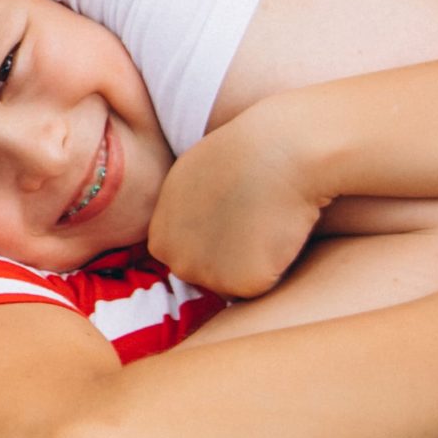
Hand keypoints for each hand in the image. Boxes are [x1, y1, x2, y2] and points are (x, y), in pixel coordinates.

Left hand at [150, 97, 329, 297]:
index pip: (186, 257)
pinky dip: (276, 268)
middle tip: (252, 220)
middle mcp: (176, 261)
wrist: (278, 152)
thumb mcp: (187, 182)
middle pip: (207, 276)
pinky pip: (264, 286)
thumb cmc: (240, 156)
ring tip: (264, 223)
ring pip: (235, 283)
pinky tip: (278, 234)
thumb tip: (192, 231)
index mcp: (159, 238)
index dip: (214, 239)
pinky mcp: (244, 284)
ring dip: (253, 264)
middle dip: (230, 258)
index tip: (231, 215)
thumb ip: (181, 217)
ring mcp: (208, 276)